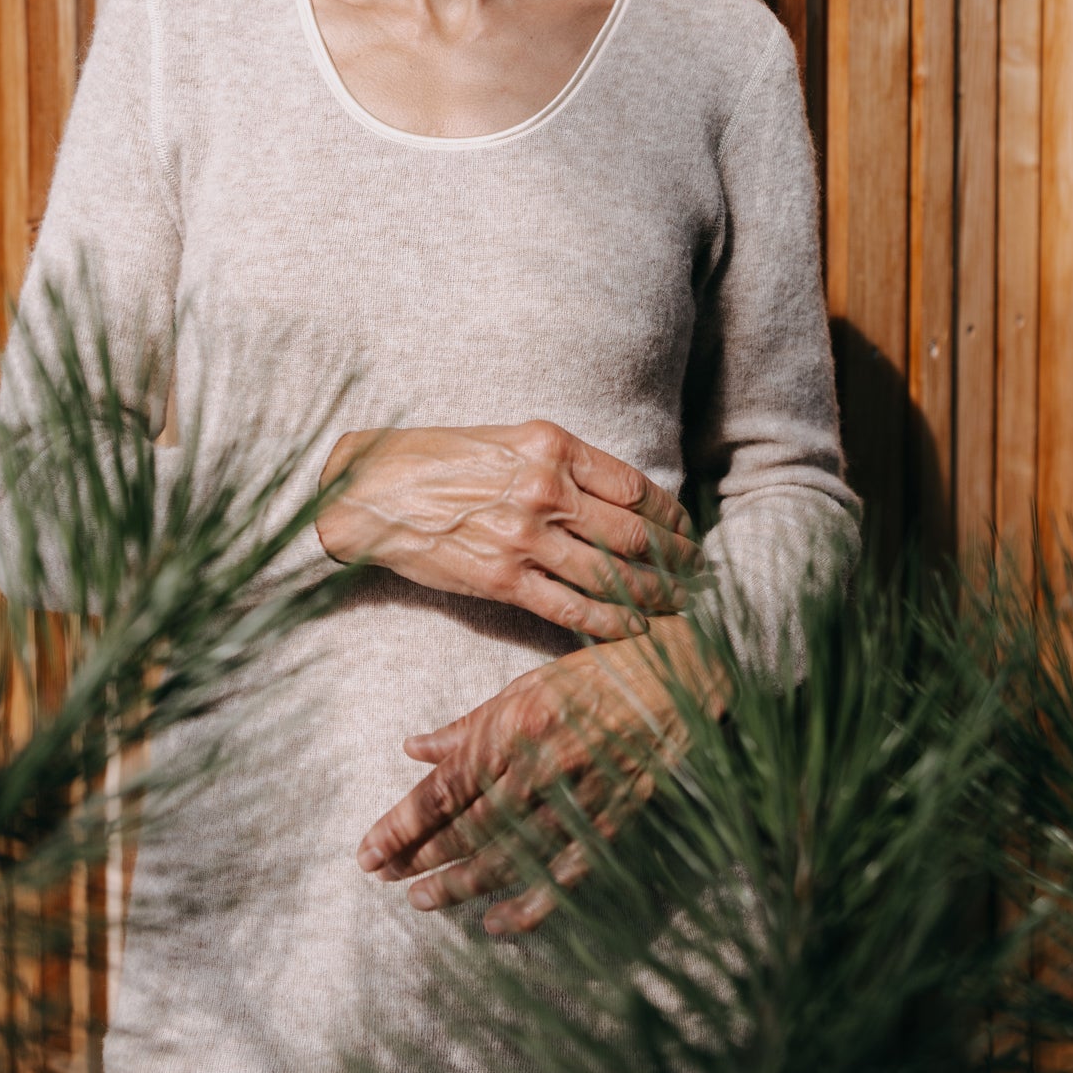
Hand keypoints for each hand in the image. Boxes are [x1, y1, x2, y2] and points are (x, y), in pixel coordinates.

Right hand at [316, 420, 701, 640]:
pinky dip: (612, 625)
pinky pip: (573, 610)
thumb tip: (619, 496)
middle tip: (701, 576)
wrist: (372, 491)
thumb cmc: (438, 460)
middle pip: (635, 534)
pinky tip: (637, 631)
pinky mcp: (503, 580)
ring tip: (682, 608)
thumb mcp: (508, 440)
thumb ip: (563, 464)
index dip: (673, 517)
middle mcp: (545, 489)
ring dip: (657, 597)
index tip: (688, 532)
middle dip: (678, 561)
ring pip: (613, 576)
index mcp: (551, 446)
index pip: (636, 487)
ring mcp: (525, 538)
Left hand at [356, 623, 725, 932]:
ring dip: (463, 883)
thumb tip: (412, 749)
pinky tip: (498, 922)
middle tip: (387, 879)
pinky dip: (532, 903)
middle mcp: (544, 761)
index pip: (445, 787)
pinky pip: (566, 872)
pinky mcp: (617, 817)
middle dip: (423, 857)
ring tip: (424, 900)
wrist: (681, 675)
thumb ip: (468, 725)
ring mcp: (583, 793)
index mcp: (515, 723)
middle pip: (471, 826)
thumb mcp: (526, 687)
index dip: (403, 825)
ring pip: (512, 854)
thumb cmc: (598, 673)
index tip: (368, 854)